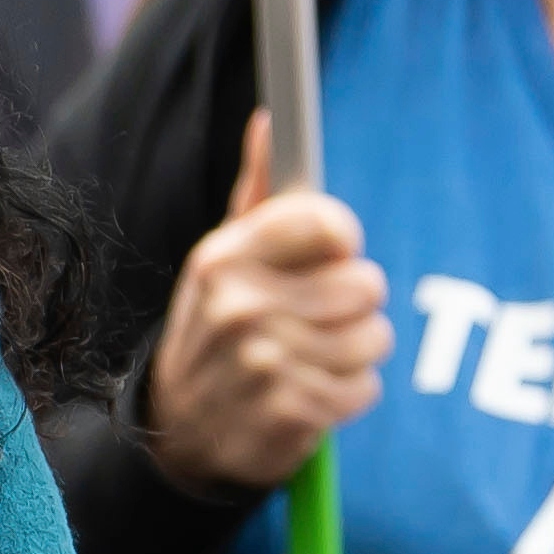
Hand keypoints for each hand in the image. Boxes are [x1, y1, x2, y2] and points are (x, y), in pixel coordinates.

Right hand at [143, 110, 389, 495]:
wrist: (180, 433)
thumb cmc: (217, 331)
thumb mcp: (222, 260)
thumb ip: (258, 193)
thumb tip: (271, 121)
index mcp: (225, 256)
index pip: (329, 225)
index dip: (341, 244)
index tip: (328, 259)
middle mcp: (240, 305)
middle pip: (365, 285)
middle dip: (352, 307)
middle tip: (314, 322)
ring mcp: (263, 362)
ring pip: (373, 339)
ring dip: (354, 355)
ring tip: (311, 361)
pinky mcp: (288, 412)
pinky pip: (364, 390)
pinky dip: (346, 397)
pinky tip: (309, 396)